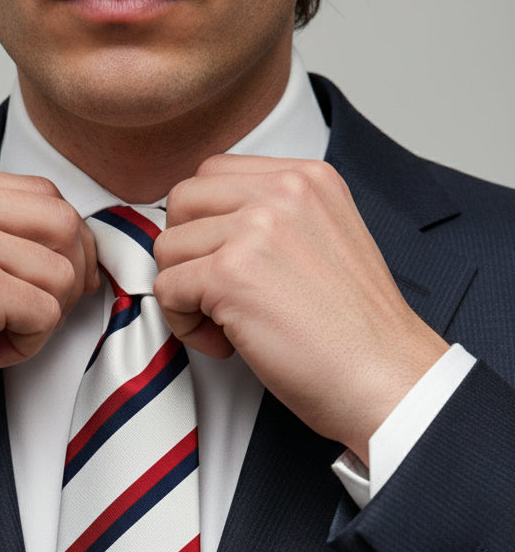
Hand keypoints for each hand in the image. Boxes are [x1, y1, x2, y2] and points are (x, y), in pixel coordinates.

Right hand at [0, 166, 99, 464]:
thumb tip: (62, 246)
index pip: (42, 194)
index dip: (64, 245)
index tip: (54, 283)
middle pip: (64, 223)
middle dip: (69, 277)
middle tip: (38, 315)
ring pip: (61, 272)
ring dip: (43, 318)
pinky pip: (46, 313)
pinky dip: (27, 346)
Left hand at [153, 155, 448, 462]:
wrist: (384, 379)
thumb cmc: (356, 334)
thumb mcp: (327, 243)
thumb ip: (276, 222)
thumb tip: (210, 230)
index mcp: (308, 178)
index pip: (215, 173)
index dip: (206, 225)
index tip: (229, 267)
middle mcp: (283, 192)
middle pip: (183, 201)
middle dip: (187, 253)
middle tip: (217, 297)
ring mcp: (255, 229)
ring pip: (168, 247)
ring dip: (185, 294)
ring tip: (226, 325)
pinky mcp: (231, 275)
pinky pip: (167, 289)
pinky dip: (184, 325)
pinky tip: (226, 343)